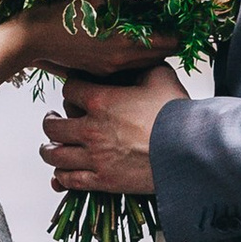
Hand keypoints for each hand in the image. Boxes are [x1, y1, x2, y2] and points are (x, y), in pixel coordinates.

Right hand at [6, 3, 174, 80]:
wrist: (30, 41)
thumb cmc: (58, 17)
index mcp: (123, 43)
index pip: (167, 44)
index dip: (178, 33)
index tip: (181, 22)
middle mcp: (120, 61)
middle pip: (159, 57)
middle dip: (167, 42)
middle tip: (169, 25)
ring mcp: (109, 69)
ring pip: (143, 63)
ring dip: (151, 50)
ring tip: (150, 31)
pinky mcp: (98, 71)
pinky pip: (126, 67)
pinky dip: (133, 56)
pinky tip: (126, 40)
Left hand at [41, 65, 178, 194]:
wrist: (190, 151)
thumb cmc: (177, 113)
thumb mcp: (160, 77)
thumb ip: (141, 66)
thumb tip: (137, 60)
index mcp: (101, 101)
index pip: (69, 90)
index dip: (72, 89)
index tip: (75, 92)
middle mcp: (91, 129)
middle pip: (52, 125)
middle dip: (51, 121)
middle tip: (53, 119)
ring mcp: (95, 157)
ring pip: (54, 154)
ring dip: (50, 149)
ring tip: (52, 146)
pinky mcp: (103, 181)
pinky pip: (69, 179)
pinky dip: (62, 176)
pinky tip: (63, 172)